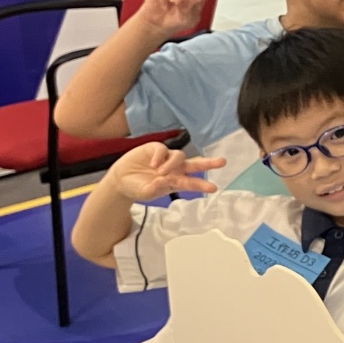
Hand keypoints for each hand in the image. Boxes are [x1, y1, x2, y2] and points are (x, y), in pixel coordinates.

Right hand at [106, 143, 223, 201]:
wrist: (120, 180)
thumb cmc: (137, 188)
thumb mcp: (146, 193)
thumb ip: (155, 188)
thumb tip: (164, 180)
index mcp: (175, 181)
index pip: (192, 182)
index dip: (202, 185)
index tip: (213, 188)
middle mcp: (175, 169)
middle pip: (195, 164)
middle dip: (209, 163)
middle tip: (222, 162)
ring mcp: (166, 158)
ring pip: (179, 156)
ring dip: (172, 164)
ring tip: (160, 173)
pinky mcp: (155, 149)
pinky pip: (163, 150)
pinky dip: (160, 157)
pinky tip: (153, 164)